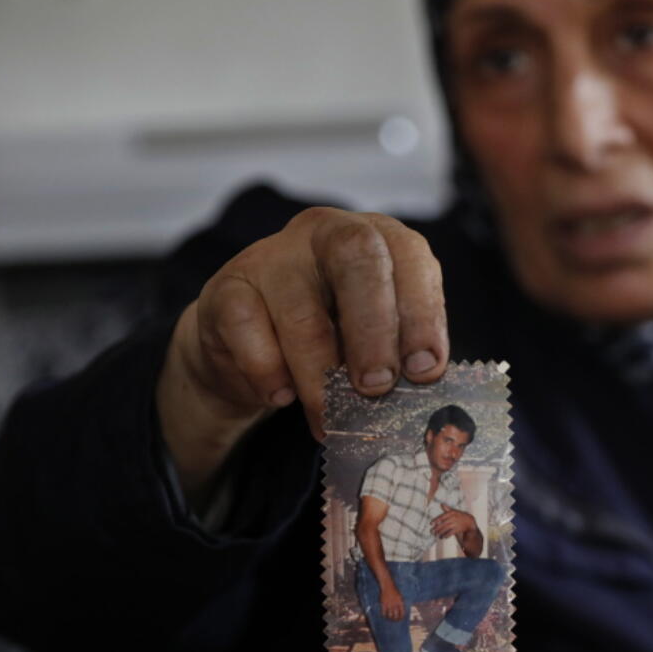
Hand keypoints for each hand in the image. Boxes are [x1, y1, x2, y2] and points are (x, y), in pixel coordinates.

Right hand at [157, 207, 448, 491]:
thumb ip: (399, 353)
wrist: (248, 343)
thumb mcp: (374, 337)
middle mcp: (327, 232)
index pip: (408, 257)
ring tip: (330, 420)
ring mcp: (273, 255)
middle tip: (377, 389)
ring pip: (302, 315)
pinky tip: (281, 397)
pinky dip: (270, 374)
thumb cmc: (331, 338)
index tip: (424, 370)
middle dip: (373, 332)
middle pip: (356, 260)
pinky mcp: (228, 288)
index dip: (421, 314)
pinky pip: (250, 332)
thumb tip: (421, 392)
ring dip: (320, 380)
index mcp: (379, 238)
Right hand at [380, 583, 405, 620]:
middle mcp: (395, 605)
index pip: (402, 613)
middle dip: (395, 619)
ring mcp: (389, 605)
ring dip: (389, 618)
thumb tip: (401, 611)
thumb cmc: (394, 591)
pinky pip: (383, 613)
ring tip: (389, 618)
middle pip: (396, 616)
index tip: (400, 619)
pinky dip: (384, 615)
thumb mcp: (400, 597)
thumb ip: (401, 604)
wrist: (388, 586)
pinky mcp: (383, 604)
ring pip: (390, 615)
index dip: (401, 618)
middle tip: (394, 620)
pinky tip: (384, 615)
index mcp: (400, 603)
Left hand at [432, 504, 477, 538]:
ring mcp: (455, 524)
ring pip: (446, 529)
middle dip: (436, 528)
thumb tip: (441, 504)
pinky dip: (446, 535)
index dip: (436, 520)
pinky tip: (443, 537)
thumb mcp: (454, 511)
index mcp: (451, 513)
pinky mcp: (458, 529)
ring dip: (440, 533)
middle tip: (431, 531)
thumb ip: (447, 509)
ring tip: (436, 535)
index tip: (430, 524)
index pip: (442, 517)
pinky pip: (450, 533)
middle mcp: (453, 518)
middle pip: (443, 524)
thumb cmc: (459, 515)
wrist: (469, 521)